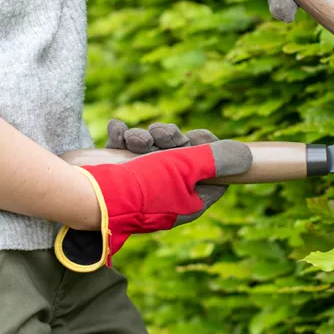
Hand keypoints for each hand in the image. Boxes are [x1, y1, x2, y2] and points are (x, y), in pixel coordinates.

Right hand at [102, 120, 234, 225]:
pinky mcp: (114, 177)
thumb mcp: (186, 167)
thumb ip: (216, 158)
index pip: (213, 176)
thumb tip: (245, 156)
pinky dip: (122, 136)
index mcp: (188, 203)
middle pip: (181, 158)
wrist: (88, 197)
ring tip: (133, 139)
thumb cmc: (141, 185)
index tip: (200, 136)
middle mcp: (166, 196)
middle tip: (160, 134)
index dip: (211, 151)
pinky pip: (124, 150)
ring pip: (152, 150)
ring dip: (144, 137)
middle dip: (171, 139)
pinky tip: (117, 131)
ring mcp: (139, 187)